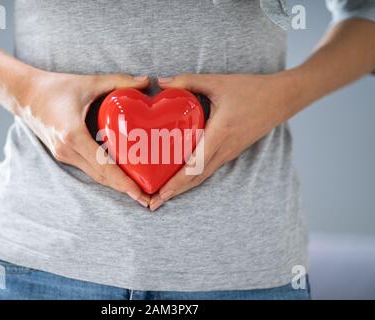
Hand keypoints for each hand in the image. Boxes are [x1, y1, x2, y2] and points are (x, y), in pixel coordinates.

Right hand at [16, 70, 150, 206]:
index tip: (141, 194)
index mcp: (74, 135)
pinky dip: (105, 174)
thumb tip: (146, 81)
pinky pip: (88, 168)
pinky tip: (121, 174)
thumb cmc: (54, 87)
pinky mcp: (62, 154)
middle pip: (101, 177)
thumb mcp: (89, 82)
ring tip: (138, 189)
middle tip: (148, 198)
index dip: (124, 183)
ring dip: (115, 184)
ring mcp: (63, 155)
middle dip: (125, 189)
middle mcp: (67, 150)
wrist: (23, 94)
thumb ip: (119, 81)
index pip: (104, 166)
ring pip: (95, 175)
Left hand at [149, 72, 297, 210]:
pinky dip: (193, 178)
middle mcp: (225, 149)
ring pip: (203, 176)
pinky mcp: (231, 151)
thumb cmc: (251, 90)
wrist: (281, 99)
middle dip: (174, 192)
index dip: (177, 181)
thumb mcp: (218, 82)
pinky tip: (181, 179)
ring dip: (182, 187)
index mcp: (220, 133)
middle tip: (153, 203)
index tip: (161, 193)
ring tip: (163, 195)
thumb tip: (159, 82)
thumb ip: (187, 80)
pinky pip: (209, 169)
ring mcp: (229, 153)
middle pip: (196, 178)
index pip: (195, 165)